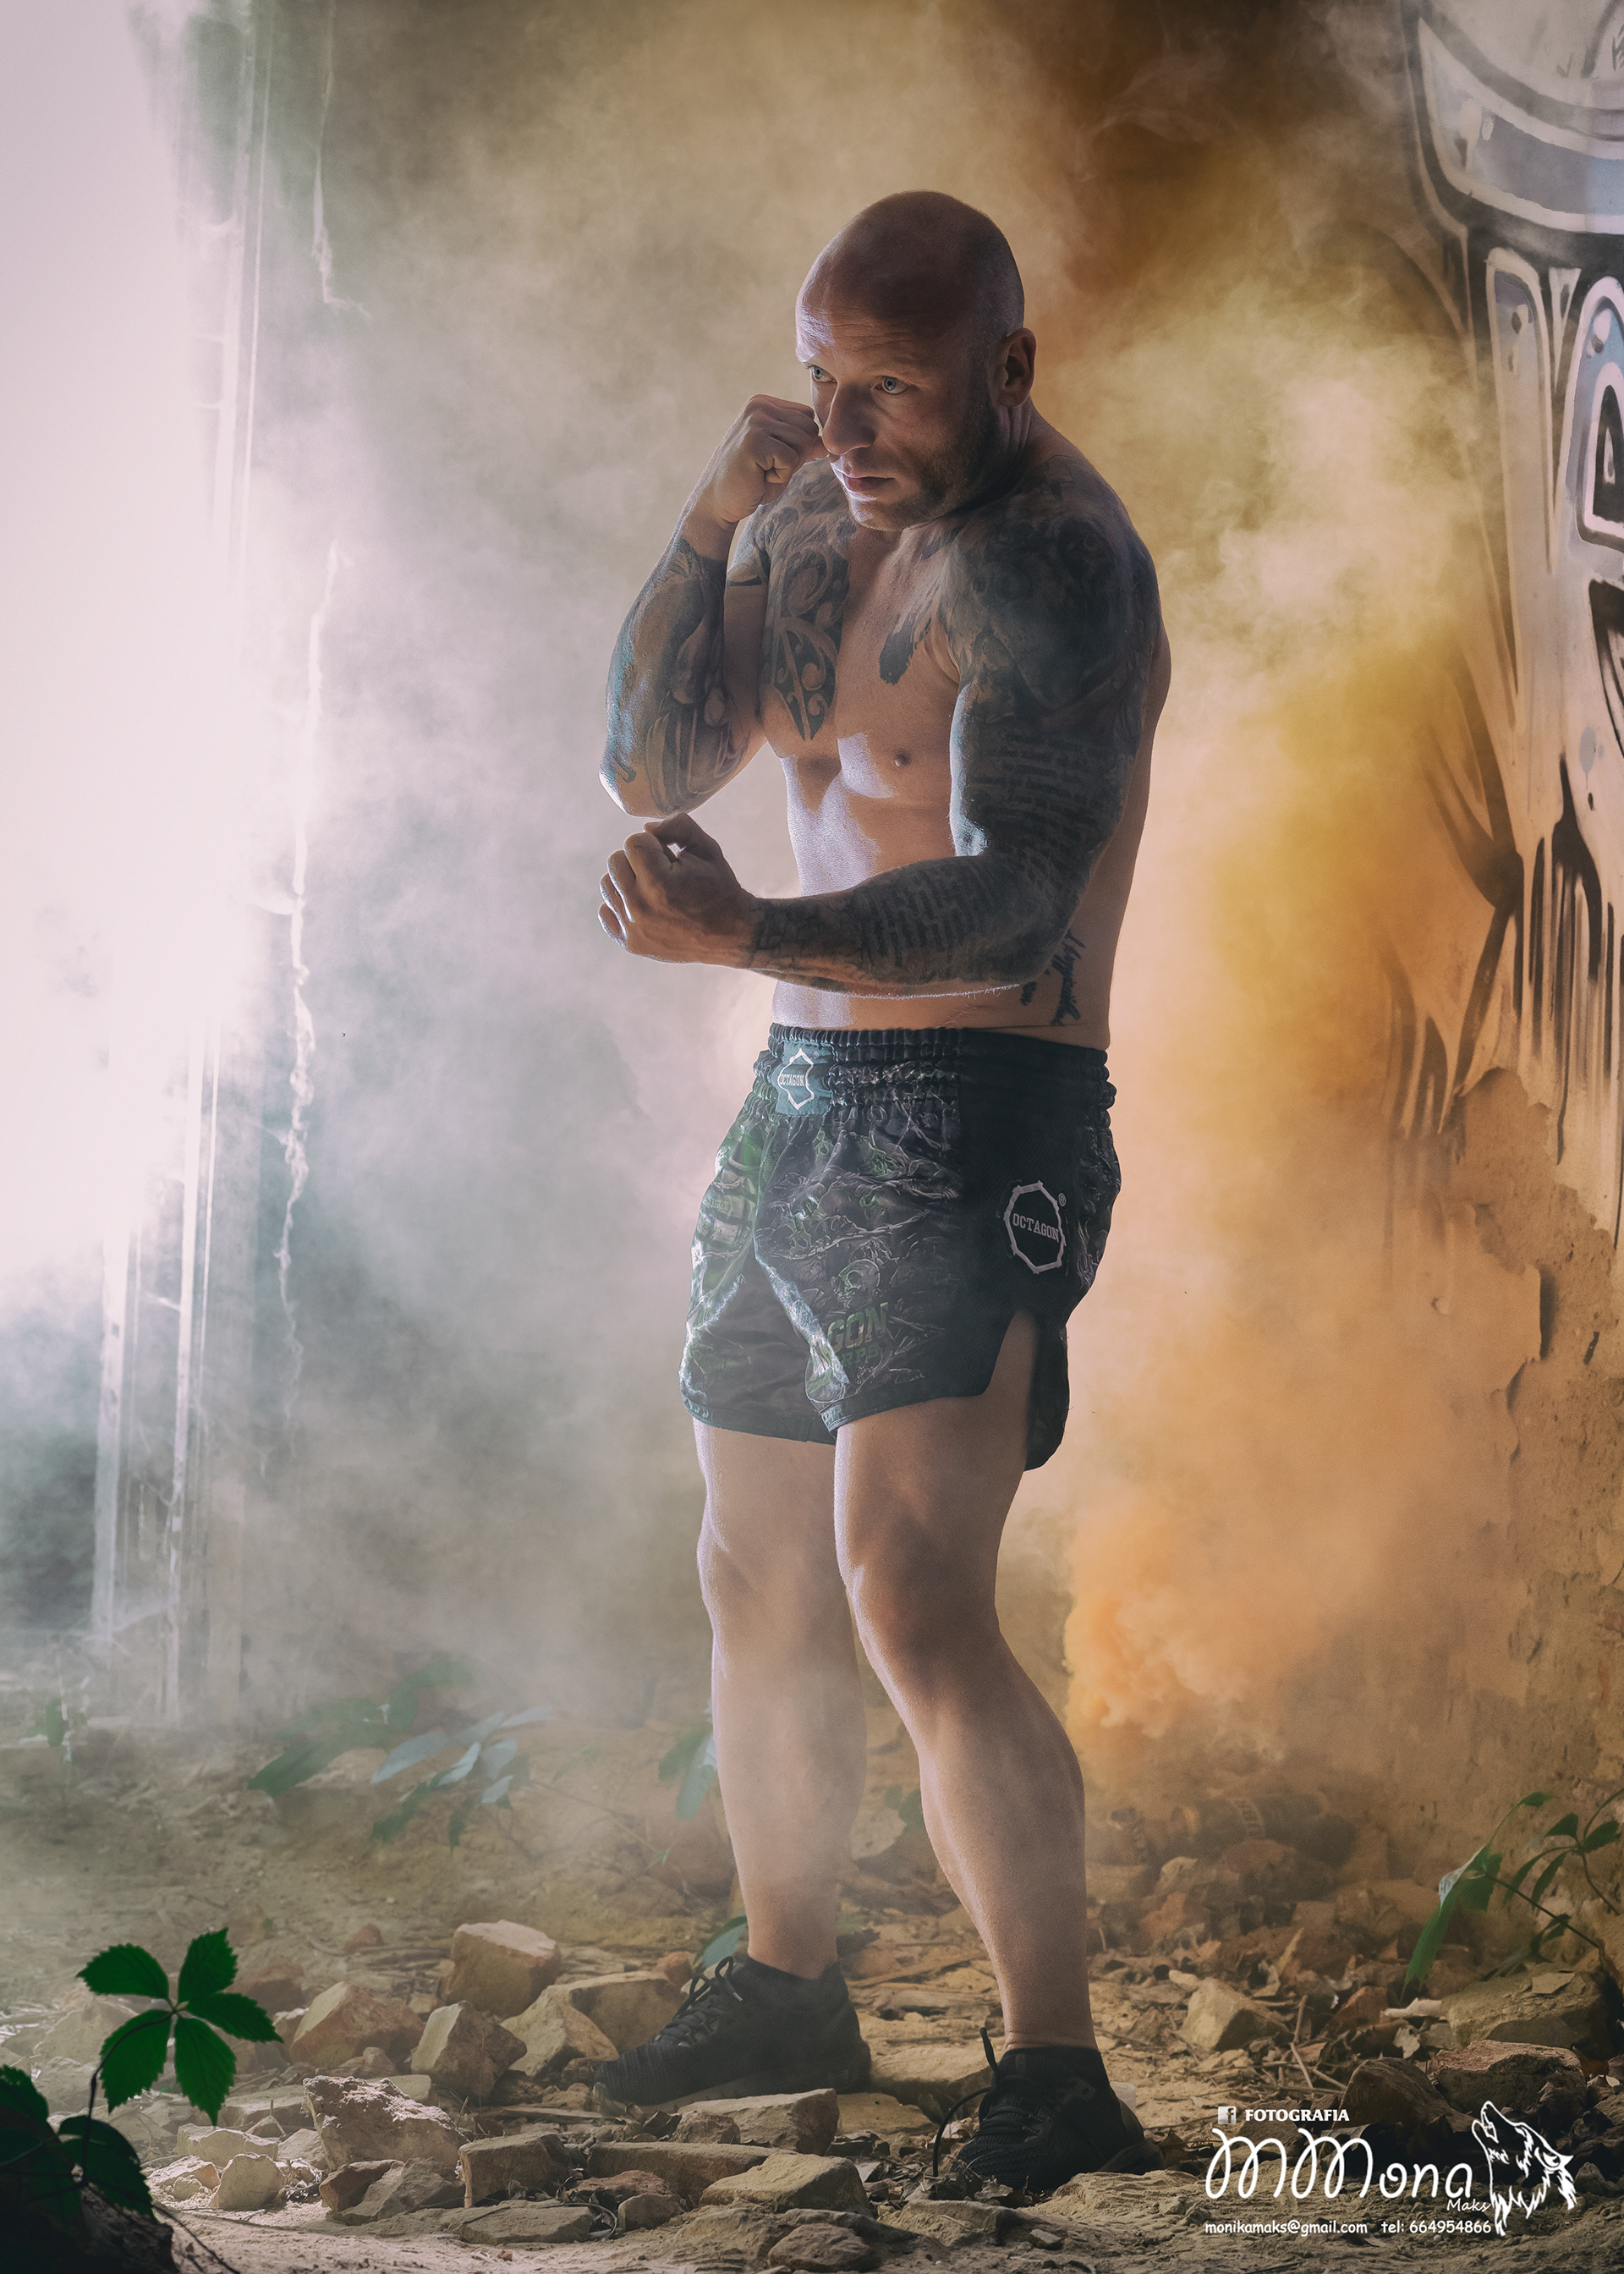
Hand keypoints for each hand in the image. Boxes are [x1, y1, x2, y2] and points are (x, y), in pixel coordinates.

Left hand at [598, 813, 757, 966]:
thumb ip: (677, 826)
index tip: (670, 858)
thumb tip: (646, 829)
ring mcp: (633, 928)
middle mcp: (640, 907)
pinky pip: (605, 912)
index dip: (653, 844)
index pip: (633, 842)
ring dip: (627, 881)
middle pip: (615, 861)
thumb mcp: (707, 848)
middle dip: (638, 860)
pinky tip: (644, 905)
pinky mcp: (630, 943)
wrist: (730, 933)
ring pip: (608, 885)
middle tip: (663, 872)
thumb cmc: (719, 887)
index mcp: (659, 882)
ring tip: (653, 888)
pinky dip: (621, 904)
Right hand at [686, 395, 826, 535]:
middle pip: (809, 428)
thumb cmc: (752, 480)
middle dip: (796, 455)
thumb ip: (805, 447)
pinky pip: (790, 459)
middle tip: (768, 467)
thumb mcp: (784, 460)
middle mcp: (759, 406)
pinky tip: (758, 477)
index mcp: (764, 404)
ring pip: (803, 442)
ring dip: (788, 467)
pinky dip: (780, 476)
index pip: (807, 417)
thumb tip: (829, 444)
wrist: (719, 501)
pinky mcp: (754, 440)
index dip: (799, 445)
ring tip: (763, 471)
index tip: (772, 458)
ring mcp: (755, 421)